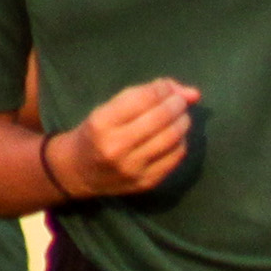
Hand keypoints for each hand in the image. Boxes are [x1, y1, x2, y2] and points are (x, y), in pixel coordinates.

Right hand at [53, 80, 199, 197]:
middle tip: (179, 100)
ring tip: (180, 116)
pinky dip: (180, 142)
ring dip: (183, 122)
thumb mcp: (109, 108)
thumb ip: (146, 94)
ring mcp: (133, 168)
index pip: (144, 99)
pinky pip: (175, 157)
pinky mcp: (146, 182)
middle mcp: (116, 147)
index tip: (168, 88)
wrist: (78, 171)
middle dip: (177, 104)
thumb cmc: (95, 132)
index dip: (163, 89)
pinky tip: (175, 136)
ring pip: (172, 138)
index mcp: (102, 123)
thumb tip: (192, 93)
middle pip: (161, 119)